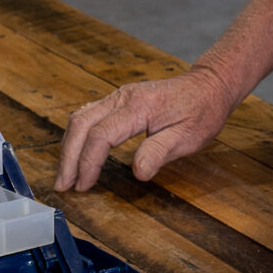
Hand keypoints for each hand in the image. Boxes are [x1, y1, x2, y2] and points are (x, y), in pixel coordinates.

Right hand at [55, 66, 237, 190]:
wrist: (209, 85)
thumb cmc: (202, 111)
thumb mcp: (189, 137)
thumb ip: (160, 152)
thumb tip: (138, 172)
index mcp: (139, 107)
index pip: (102, 136)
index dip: (88, 163)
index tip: (83, 186)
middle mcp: (123, 97)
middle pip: (82, 124)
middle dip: (69, 157)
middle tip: (63, 185)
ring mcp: (119, 96)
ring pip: (81, 118)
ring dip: (69, 146)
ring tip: (66, 175)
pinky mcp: (118, 99)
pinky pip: (89, 114)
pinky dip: (78, 136)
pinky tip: (77, 154)